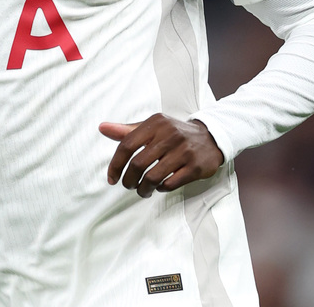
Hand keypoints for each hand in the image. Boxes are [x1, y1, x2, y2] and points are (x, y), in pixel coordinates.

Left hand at [99, 114, 224, 197]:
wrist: (211, 136)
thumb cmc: (174, 133)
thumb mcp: (152, 127)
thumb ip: (127, 130)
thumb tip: (102, 128)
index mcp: (155, 123)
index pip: (126, 145)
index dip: (115, 165)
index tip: (111, 178)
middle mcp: (170, 135)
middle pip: (138, 164)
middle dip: (128, 180)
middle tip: (128, 186)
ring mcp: (184, 151)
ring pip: (153, 177)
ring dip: (143, 188)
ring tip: (142, 190)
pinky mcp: (196, 166)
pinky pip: (171, 184)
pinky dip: (161, 188)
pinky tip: (160, 187)